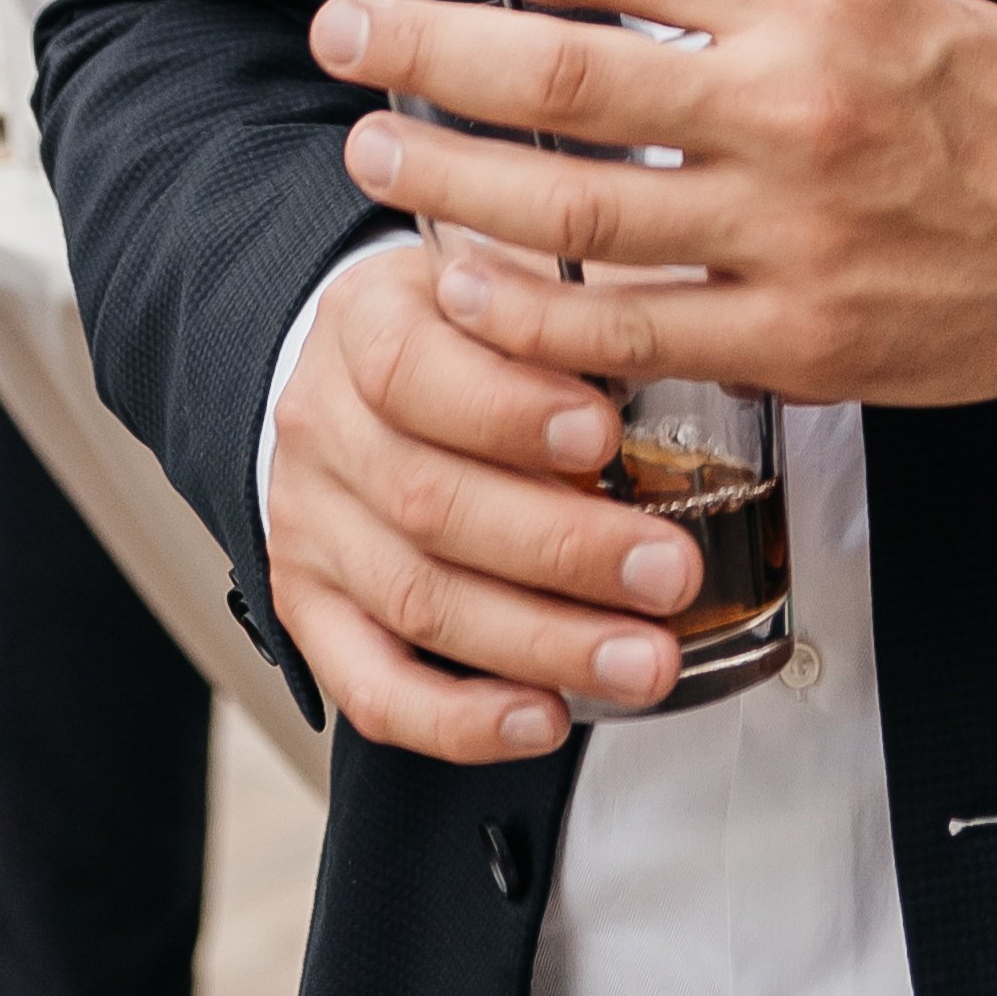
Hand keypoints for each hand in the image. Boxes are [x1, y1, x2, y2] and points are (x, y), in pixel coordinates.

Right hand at [263, 245, 698, 763]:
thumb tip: (686, 307)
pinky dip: (460, 721)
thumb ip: (574, 292)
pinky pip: (374, 690)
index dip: (509, 411)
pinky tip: (544, 720)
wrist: (349, 373)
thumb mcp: (506, 274)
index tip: (605, 434)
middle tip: (671, 573)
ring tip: (644, 662)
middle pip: (428, 502)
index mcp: (366, 323)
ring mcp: (310, 530)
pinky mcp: (312, 615)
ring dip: (541, 643)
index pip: (412, 368)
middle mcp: (324, 428)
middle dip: (563, 548)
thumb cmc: (464, 326)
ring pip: (417, 600)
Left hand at [311, 0, 996, 416]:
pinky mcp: (797, 346)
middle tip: (348, 38)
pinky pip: (628, 337)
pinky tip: (470, 292)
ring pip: (573, 220)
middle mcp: (797, 117)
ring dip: (452, 189)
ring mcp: (792, 243)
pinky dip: (533, 316)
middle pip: (566, 86)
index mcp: (821, 11)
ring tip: (378, 163)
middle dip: (432, 59)